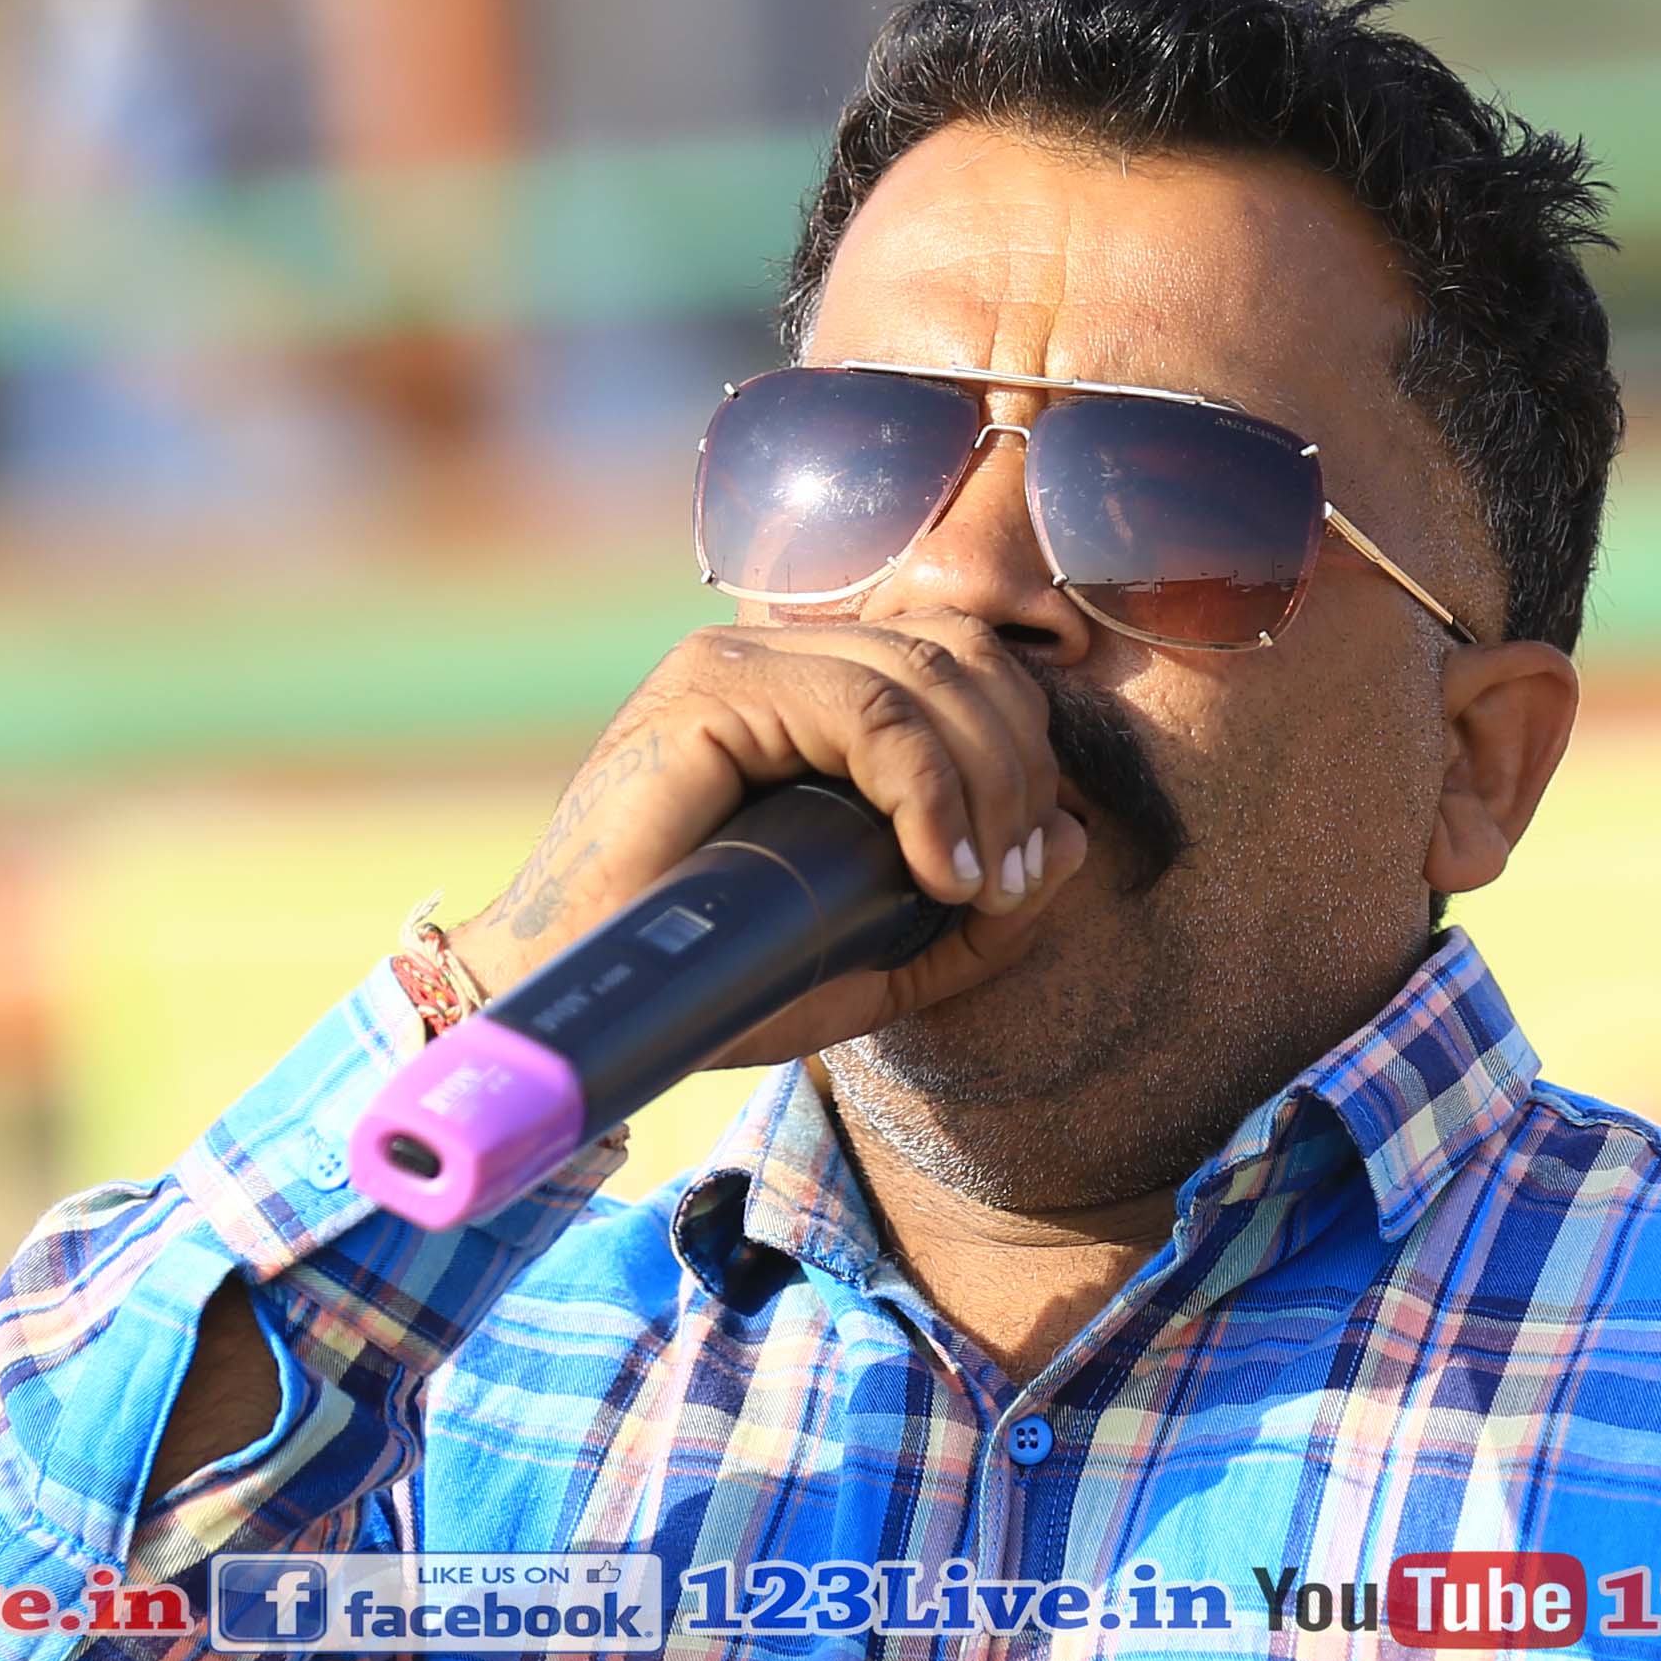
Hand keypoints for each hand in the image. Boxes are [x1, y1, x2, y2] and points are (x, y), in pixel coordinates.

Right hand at [455, 614, 1092, 1073]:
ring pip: (927, 675)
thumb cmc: (715, 984)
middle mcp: (776, 652)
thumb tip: (1075, 841)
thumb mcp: (879, 960)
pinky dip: (930, 790)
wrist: (585, 1008)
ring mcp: (737, 660)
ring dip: (986, 784)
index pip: (962, 662)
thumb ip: (975, 913)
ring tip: (977, 886)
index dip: (1023, 754)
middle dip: (1019, 770)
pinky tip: (939, 869)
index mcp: (812, 689)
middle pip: (961, 654)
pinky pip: (869, 710)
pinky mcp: (709, 690)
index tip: (1023, 873)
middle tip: (1011, 882)